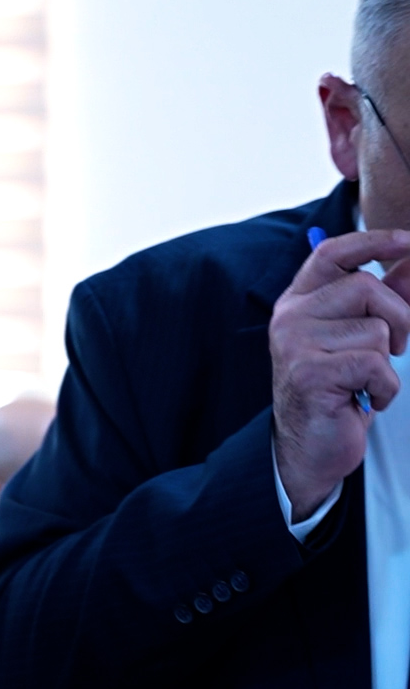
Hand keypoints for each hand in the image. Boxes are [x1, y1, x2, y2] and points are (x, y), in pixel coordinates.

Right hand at [271, 229, 409, 518]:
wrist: (310, 447)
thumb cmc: (339, 391)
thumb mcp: (363, 339)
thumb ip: (386, 300)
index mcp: (300, 302)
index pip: (332, 254)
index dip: (373, 241)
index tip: (408, 241)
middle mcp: (291, 317)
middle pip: (367, 287)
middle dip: (400, 319)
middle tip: (394, 350)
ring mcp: (295, 343)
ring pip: (377, 329)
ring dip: (390, 361)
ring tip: (369, 381)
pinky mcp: (309, 372)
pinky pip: (376, 364)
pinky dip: (386, 387)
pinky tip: (366, 399)